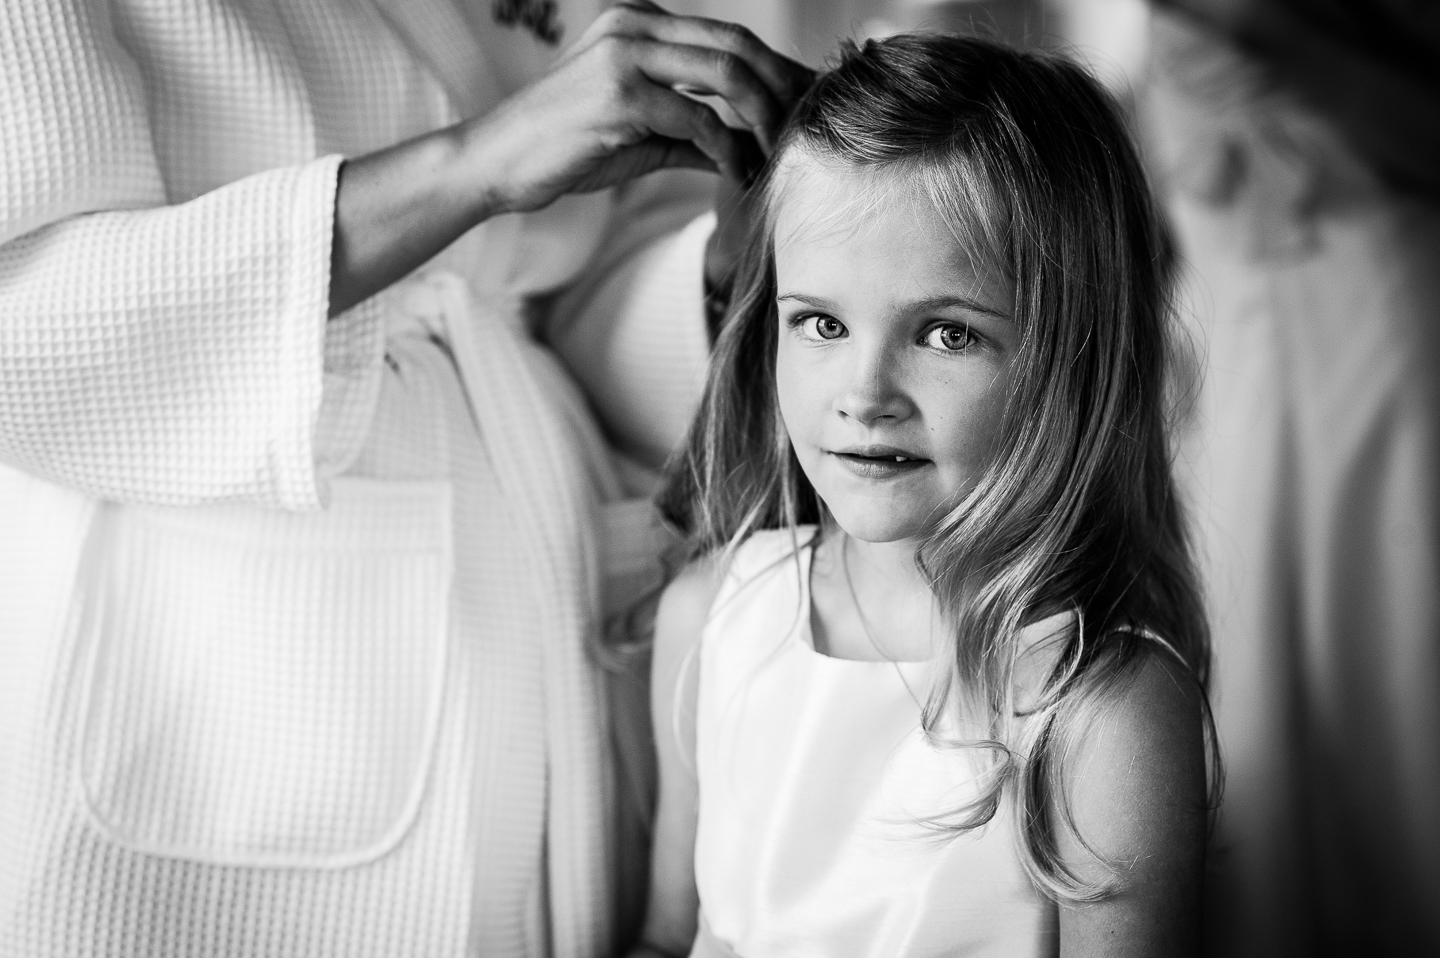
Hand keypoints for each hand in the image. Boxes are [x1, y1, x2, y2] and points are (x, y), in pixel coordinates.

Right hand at [462, 1, 812, 214]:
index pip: (726, 35)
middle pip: (735, 44)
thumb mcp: (639, 132)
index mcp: (637, 20)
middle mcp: (633, 24)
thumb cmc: (564, 149)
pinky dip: (728, 150)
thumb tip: (745, 148)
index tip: (804, 103)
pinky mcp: (619, 95)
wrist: (497, 163)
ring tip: (778, 152)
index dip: (773, 69)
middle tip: (806, 126)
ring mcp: (625, 55)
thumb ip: (691, 131)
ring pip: (725, 74)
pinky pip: (697, 119)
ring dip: (762, 117)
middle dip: (780, 86)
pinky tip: (738, 175)